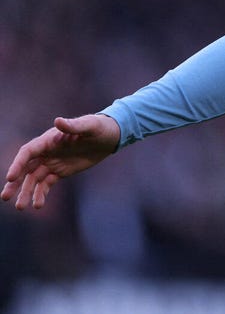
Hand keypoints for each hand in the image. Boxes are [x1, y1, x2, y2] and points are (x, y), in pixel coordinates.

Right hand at [2, 114, 120, 209]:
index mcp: (48, 140)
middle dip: (15, 183)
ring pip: (34, 179)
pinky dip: (41, 194)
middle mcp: (46, 152)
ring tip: (22, 207)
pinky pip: (46, 184)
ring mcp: (52, 163)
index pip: (27, 152)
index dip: (17, 164)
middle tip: (4, 197)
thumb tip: (58, 121)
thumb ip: (73, 125)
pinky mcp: (60, 172)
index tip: (10, 178)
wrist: (109, 136)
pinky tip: (38, 205)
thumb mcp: (89, 126)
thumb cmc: (99, 127)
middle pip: (25, 169)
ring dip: (26, 192)